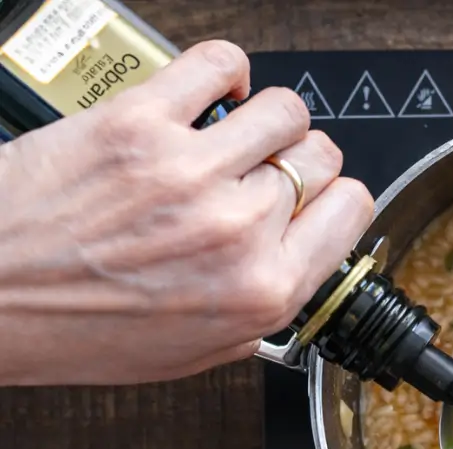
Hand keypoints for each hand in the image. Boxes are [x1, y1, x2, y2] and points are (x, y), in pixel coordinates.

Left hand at [0, 40, 372, 384]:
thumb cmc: (75, 329)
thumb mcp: (196, 351)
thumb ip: (260, 309)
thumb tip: (294, 263)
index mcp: (261, 290)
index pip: (350, 210)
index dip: (335, 199)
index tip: (316, 197)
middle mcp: (236, 230)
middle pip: (318, 159)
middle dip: (299, 162)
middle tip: (266, 170)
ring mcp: (190, 172)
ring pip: (284, 110)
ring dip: (270, 118)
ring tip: (240, 130)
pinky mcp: (139, 125)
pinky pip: (218, 66)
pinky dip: (226, 72)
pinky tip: (214, 92)